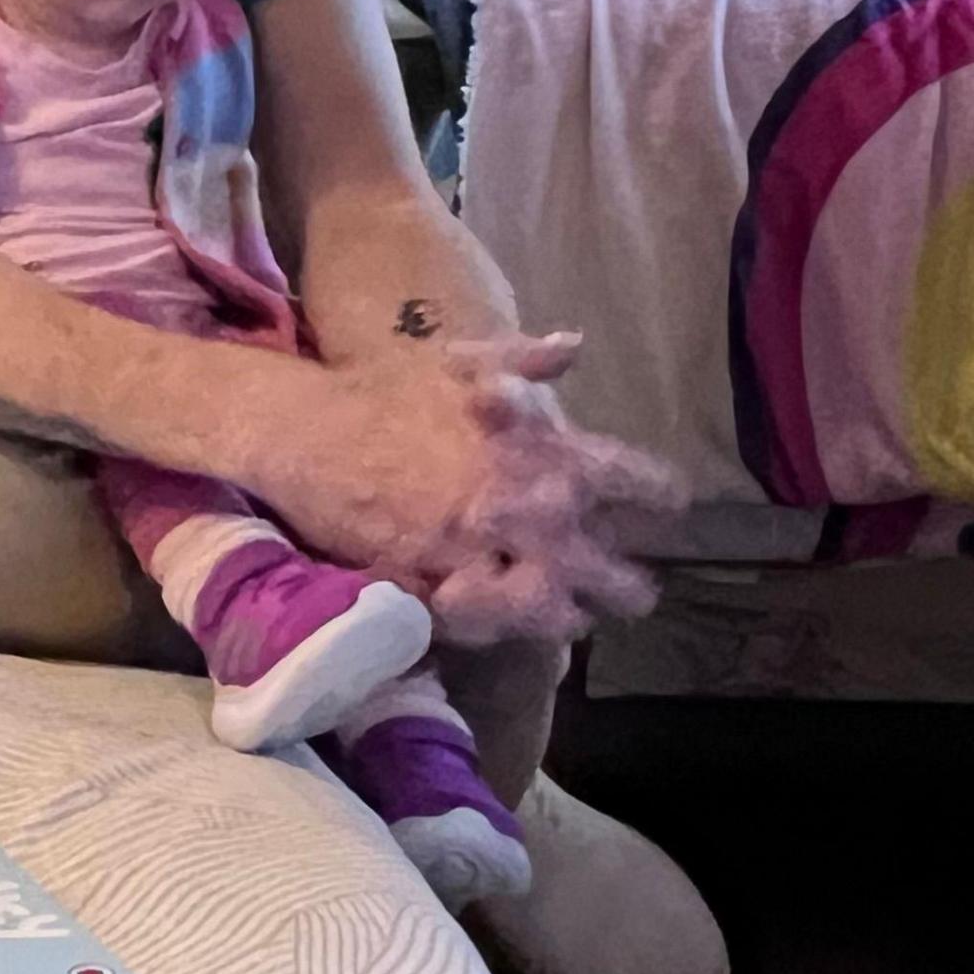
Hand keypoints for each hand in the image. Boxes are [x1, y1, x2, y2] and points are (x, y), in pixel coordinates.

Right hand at [240, 332, 680, 646]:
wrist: (307, 430)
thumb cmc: (388, 392)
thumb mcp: (465, 359)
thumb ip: (528, 358)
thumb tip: (576, 344)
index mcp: (549, 453)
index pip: (638, 485)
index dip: (660, 500)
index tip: (665, 509)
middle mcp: (530, 511)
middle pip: (616, 575)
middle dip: (629, 585)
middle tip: (630, 588)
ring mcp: (486, 557)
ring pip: (560, 614)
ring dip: (569, 613)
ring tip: (571, 614)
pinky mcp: (439, 592)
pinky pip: (493, 629)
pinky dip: (503, 625)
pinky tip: (508, 616)